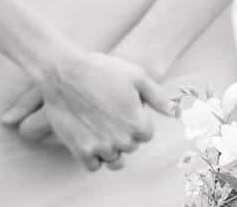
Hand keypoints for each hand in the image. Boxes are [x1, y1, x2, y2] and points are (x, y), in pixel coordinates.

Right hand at [0, 51, 168, 171]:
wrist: (62, 72)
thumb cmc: (100, 70)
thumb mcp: (135, 75)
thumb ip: (158, 96)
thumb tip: (174, 113)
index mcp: (139, 124)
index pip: (145, 135)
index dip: (134, 121)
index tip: (120, 108)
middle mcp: (123, 140)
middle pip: (129, 147)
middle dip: (121, 134)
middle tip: (106, 114)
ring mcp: (102, 147)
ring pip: (113, 160)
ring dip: (108, 148)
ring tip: (97, 128)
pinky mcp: (81, 151)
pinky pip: (93, 165)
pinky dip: (91, 156)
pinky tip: (87, 137)